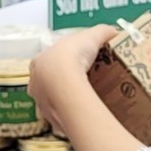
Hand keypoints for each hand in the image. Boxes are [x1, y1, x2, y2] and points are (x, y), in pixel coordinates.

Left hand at [30, 26, 117, 142]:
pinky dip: (69, 116)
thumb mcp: (91, 36)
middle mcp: (35, 82)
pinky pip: (60, 118)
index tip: (76, 64)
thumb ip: (103, 32)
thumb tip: (115, 31)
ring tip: (82, 100)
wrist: (65, 82)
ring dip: (64, 101)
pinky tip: (81, 114)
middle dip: (62, 83)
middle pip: (48, 82)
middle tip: (81, 83)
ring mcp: (40, 101)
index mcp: (39, 61)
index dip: (62, 62)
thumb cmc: (73, 56)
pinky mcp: (50, 117)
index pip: (49, 61)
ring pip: (52, 101)